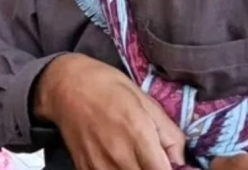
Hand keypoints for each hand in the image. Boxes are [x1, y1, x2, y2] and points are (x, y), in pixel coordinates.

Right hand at [34, 54, 185, 169]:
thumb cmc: (108, 86)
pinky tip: (120, 162)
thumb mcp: (145, 99)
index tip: (173, 164)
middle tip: (155, 159)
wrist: (67, 87)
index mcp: (138, 133)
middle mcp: (120, 156)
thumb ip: (168, 131)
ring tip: (138, 159)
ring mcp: (100, 167)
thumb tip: (180, 159)